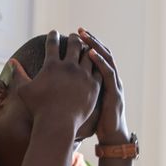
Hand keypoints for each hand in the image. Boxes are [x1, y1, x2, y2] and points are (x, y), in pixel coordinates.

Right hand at [10, 30, 99, 132]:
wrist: (57, 124)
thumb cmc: (38, 108)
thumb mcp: (24, 90)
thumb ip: (18, 74)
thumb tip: (12, 61)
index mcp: (52, 65)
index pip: (52, 43)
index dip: (53, 36)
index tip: (54, 32)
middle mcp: (69, 66)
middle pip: (74, 44)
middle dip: (74, 38)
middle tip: (74, 36)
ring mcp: (83, 75)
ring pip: (89, 55)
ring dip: (87, 49)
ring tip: (86, 47)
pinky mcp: (94, 85)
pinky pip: (98, 69)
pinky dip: (97, 64)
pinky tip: (96, 63)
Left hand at [77, 27, 128, 143]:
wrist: (110, 135)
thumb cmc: (94, 120)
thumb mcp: (82, 102)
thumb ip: (73, 91)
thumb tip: (51, 85)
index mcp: (100, 79)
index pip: (94, 56)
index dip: (85, 44)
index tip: (74, 34)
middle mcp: (108, 78)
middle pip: (101, 53)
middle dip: (90, 40)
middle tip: (79, 29)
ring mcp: (113, 84)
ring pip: (106, 59)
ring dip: (96, 46)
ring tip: (85, 36)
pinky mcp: (114, 92)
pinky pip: (108, 73)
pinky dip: (100, 62)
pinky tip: (91, 53)